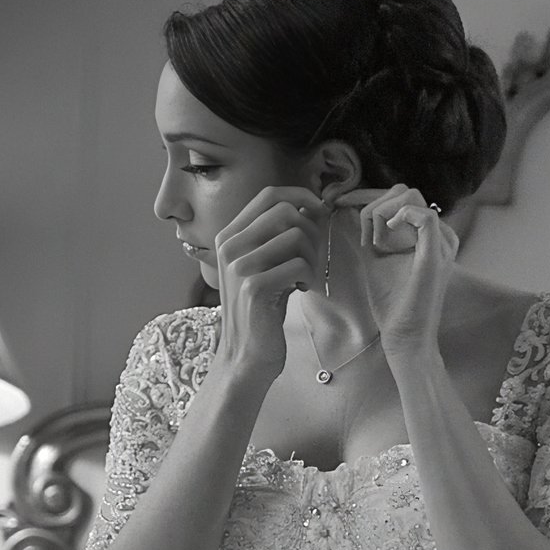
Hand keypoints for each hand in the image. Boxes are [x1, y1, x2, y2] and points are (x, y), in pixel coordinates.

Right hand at [210, 186, 327, 384]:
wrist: (246, 354)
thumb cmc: (263, 307)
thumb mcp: (265, 264)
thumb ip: (278, 235)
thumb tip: (313, 206)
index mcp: (229, 235)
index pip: (269, 195)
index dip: (300, 196)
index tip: (319, 211)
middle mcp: (229, 246)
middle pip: (286, 212)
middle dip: (311, 232)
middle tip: (311, 258)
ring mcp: (239, 266)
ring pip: (296, 236)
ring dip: (312, 258)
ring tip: (303, 277)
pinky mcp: (254, 287)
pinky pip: (299, 264)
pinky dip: (309, 276)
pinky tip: (299, 290)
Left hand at [338, 185, 459, 354]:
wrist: (404, 335)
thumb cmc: (392, 303)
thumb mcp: (375, 258)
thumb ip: (370, 233)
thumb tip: (352, 207)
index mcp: (428, 236)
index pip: (402, 197)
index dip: (369, 196)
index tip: (340, 202)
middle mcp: (440, 235)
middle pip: (405, 192)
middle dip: (373, 202)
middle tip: (359, 232)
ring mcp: (441, 242)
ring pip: (410, 197)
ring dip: (381, 211)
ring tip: (373, 244)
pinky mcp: (437, 252)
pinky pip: (424, 214)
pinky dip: (398, 216)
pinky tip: (381, 240)